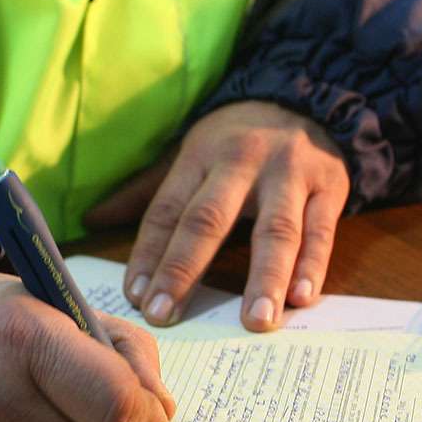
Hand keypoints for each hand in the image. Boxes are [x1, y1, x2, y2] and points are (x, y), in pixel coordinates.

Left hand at [84, 101, 348, 330]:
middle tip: (166, 315)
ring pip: (275, 230)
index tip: (136, 297)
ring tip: (255, 322)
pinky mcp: (331, 187)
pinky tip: (301, 299)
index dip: (148, 255)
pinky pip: (321, 230)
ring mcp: (290, 174)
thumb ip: (142, 193)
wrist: (306, 99)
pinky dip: (312, 265)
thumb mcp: (187, 155)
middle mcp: (242, 162)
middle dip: (184, 269)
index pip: (166, 210)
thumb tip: (90, 220)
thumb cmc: (235, 142)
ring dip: (264, 278)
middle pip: (209, 219)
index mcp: (199, 156)